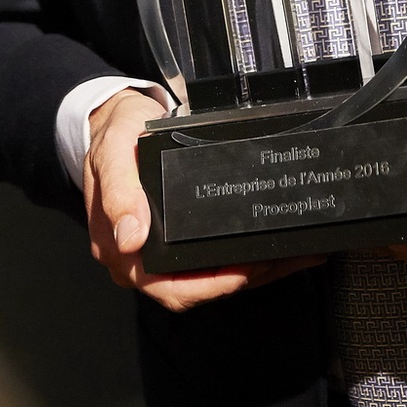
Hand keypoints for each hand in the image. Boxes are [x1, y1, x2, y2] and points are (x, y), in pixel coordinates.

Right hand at [83, 90, 322, 311]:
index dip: (211, 286)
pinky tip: (276, 244)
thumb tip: (130, 237)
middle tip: (282, 258)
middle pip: (199, 287)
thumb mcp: (113, 154)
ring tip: (294, 253)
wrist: (116, 117)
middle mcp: (142, 258)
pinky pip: (213, 255)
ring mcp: (162, 249)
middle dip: (246, 277)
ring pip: (212, 275)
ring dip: (256, 268)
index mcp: (121, 249)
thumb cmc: (113, 137)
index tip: (245, 271)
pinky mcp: (180, 236)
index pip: (170, 288)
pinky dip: (248, 253)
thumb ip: (121, 193)